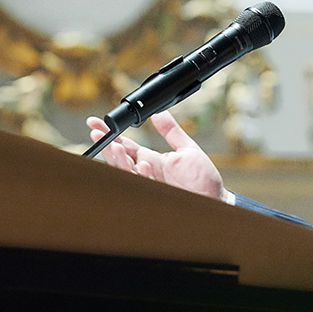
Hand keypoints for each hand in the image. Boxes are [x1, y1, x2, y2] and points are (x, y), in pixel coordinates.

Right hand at [86, 111, 228, 201]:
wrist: (216, 199)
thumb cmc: (203, 178)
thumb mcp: (187, 149)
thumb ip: (172, 131)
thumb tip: (159, 112)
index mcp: (152, 159)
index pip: (125, 144)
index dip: (110, 134)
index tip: (96, 123)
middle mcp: (147, 171)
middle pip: (120, 158)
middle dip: (108, 146)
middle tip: (98, 134)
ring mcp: (150, 184)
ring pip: (127, 172)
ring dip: (120, 160)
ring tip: (116, 147)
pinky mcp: (157, 194)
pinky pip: (144, 184)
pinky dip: (143, 174)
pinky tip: (144, 164)